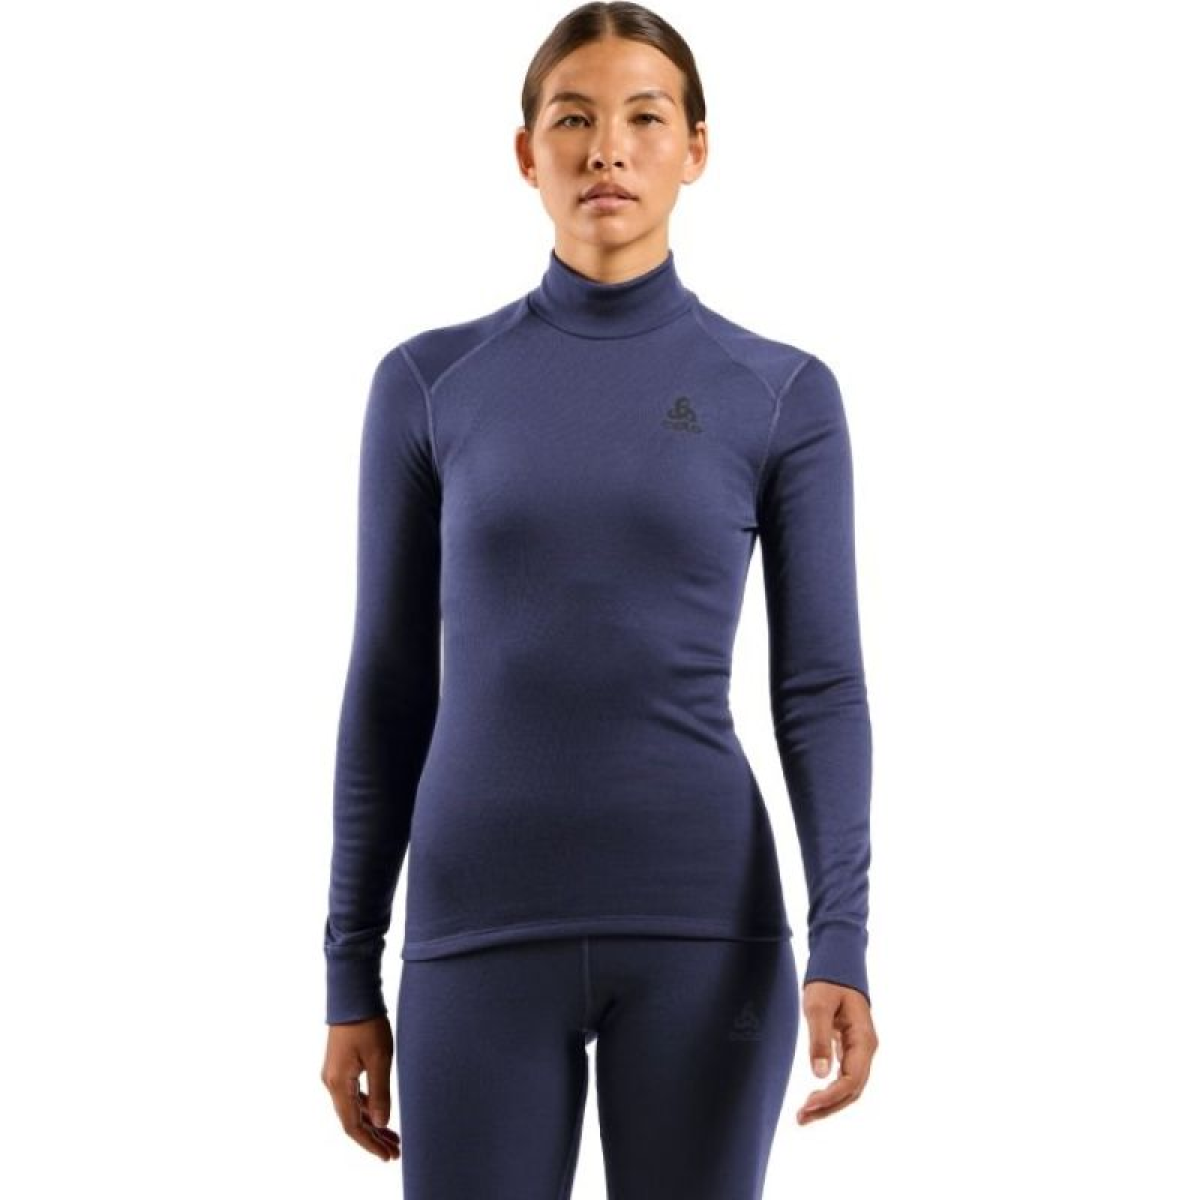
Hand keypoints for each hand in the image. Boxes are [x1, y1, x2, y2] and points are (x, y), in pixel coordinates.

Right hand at [321, 1014, 401, 1160]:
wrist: (352, 994)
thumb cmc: (367, 1023)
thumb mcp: (380, 1058)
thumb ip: (380, 1092)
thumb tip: (381, 1123)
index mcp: (338, 1084)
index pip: (353, 1125)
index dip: (370, 1143)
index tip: (388, 1155)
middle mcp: (331, 1083)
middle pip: (352, 1120)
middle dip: (373, 1137)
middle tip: (394, 1151)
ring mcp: (334, 1074)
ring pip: (353, 1108)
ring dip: (371, 1123)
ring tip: (392, 1137)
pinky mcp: (340, 1065)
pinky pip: (353, 1095)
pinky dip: (367, 1107)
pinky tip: (380, 1113)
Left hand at [796, 981, 877, 1124]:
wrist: (837, 963)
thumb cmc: (828, 982)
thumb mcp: (818, 1006)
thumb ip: (820, 1038)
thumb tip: (820, 1074)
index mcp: (864, 1041)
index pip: (851, 1081)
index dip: (830, 1097)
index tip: (807, 1105)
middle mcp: (866, 1049)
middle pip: (852, 1090)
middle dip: (828, 1107)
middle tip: (801, 1118)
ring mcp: (860, 1050)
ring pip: (849, 1086)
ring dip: (829, 1103)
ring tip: (804, 1115)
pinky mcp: (850, 1048)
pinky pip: (844, 1077)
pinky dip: (830, 1090)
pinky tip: (814, 1098)